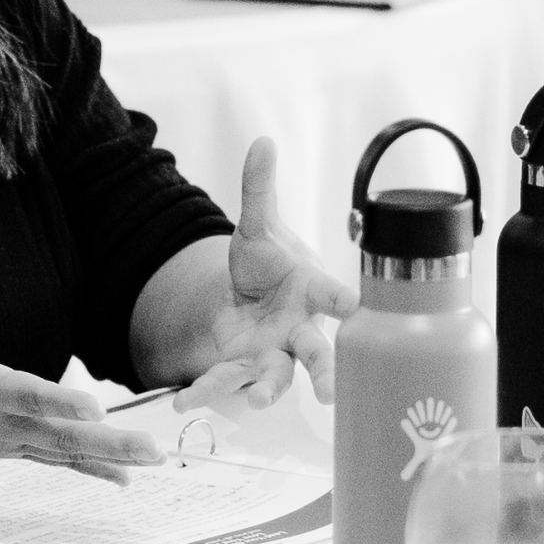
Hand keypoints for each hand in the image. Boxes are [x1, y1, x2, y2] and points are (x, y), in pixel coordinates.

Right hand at [0, 270, 163, 482]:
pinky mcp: (14, 447)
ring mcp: (9, 441)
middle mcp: (1, 422)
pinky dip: (91, 470)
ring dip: (111, 458)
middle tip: (153, 450)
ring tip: (154, 460)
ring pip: (66, 453)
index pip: (28, 395)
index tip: (96, 408)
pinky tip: (124, 478)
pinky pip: (57, 460)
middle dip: (110, 444)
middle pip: (61, 437)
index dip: (61, 402)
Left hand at [175, 138, 359, 411]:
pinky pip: (228, 381)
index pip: (333, 295)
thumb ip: (260, 188)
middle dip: (325, 372)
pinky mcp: (243, 367)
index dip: (346, 302)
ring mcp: (272, 352)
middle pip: (317, 352)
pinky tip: (185, 402)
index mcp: (311, 290)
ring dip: (268, 390)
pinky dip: (207, 392)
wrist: (246, 297)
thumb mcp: (257, 225)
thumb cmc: (265, 264)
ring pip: (277, 376)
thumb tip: (263, 142)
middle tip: (330, 392)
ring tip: (257, 402)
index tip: (358, 309)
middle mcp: (298, 328)